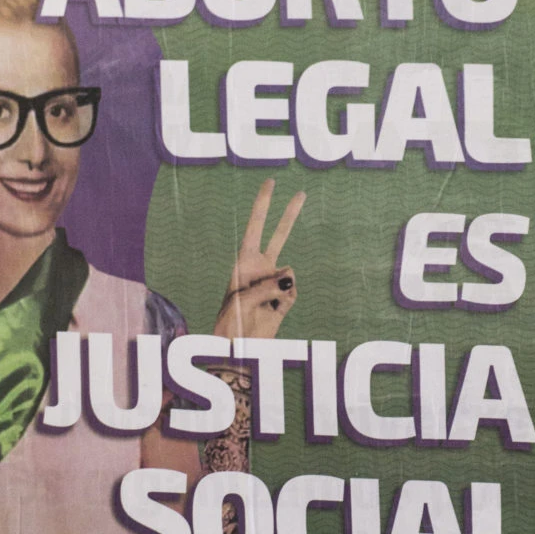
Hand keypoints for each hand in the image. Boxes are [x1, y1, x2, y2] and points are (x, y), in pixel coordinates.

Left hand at [215, 179, 304, 342]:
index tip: (271, 182)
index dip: (263, 204)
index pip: (255, 226)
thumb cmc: (231, 323)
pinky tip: (274, 312)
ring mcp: (275, 284)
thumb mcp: (243, 300)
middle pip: (279, 235)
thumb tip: (291, 275)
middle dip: (289, 215)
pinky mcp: (286, 301)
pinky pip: (294, 293)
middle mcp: (261, 268)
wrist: (239, 351)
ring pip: (290, 274)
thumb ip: (267, 284)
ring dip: (278, 290)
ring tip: (264, 306)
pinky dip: (286, 303)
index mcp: (244, 262)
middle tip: (302, 193)